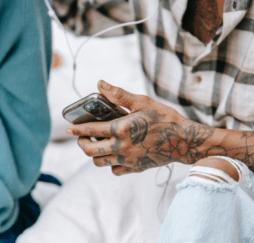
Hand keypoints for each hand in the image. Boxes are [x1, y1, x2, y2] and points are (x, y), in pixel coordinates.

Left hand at [66, 80, 214, 174]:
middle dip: (81, 143)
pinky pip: (115, 170)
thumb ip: (118, 95)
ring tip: (97, 145)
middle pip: (90, 150)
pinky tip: (115, 154)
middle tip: (82, 137)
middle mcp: (121, 147)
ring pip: (99, 162)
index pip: (90, 130)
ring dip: (94, 154)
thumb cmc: (164, 117)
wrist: (184, 139)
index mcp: (121, 129)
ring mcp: (128, 160)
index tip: (68, 128)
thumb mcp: (142, 102)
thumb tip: (100, 84)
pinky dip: (110, 163)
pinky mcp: (135, 168)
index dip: (76, 129)